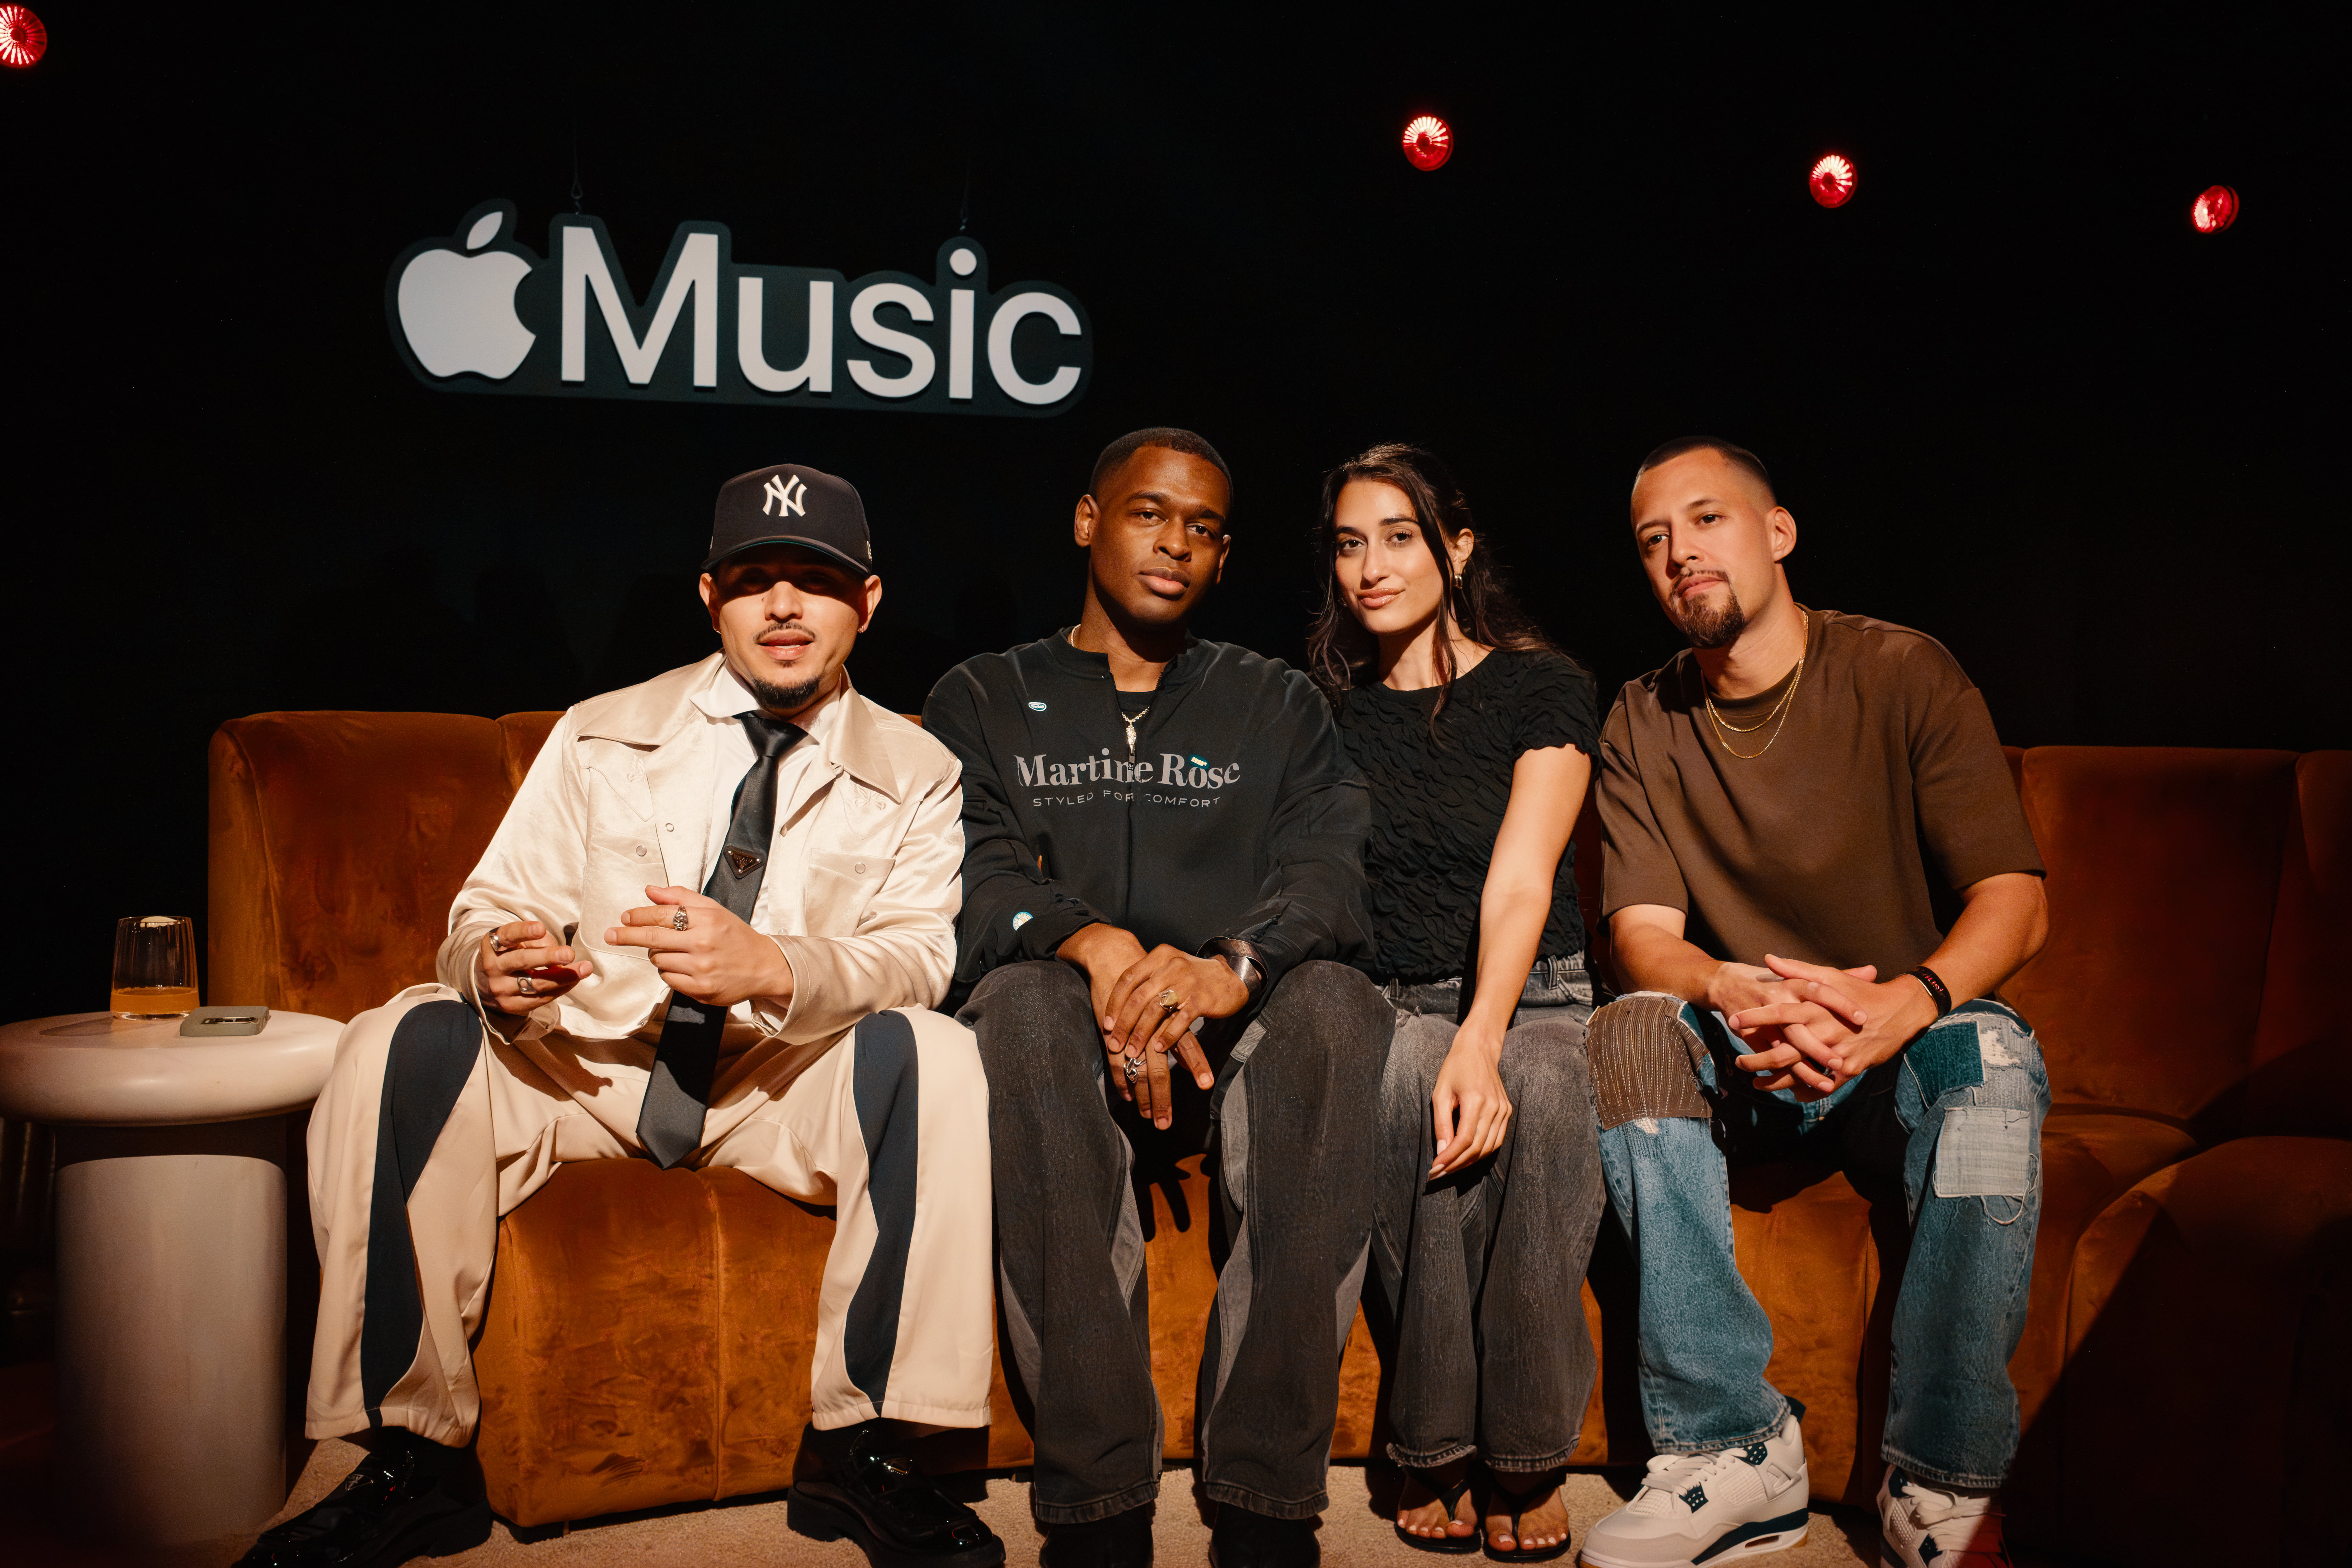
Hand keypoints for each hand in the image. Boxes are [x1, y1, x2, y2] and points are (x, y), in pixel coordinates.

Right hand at [474, 920, 592, 1015]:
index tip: (541, 928)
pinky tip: (574, 980)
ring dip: (563, 976)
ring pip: (535, 983)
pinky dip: (561, 988)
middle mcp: (494, 967)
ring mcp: (501, 989)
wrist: (487, 985)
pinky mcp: (512, 1005)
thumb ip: (537, 941)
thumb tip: (559, 952)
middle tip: (569, 953)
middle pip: (522, 960)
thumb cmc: (510, 955)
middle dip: (548, 956)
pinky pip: (541, 998)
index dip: (524, 932)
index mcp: (493, 946)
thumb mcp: (516, 942)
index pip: (507, 936)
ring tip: (584, 969)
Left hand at [606, 885, 793, 1008]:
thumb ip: (681, 897)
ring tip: (675, 950)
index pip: (662, 915)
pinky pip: (668, 979)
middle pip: (652, 938)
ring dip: (658, 954)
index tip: (625, 917)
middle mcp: (703, 944)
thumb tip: (650, 891)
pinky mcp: (700, 990)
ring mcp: (701, 969)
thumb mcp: (713, 909)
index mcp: (707, 920)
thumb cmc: (736, 935)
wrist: (763, 967)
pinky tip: (683, 966)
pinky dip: (669, 971)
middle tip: (611, 935)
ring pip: (659, 960)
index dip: (638, 915)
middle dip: (627, 935)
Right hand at [1057, 924, 1228, 1129]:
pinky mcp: (1112, 1035)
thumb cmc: (1145, 984)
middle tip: (1167, 1121)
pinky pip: (1117, 1065)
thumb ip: (1177, 1027)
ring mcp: (1129, 1034)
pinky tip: (1129, 1099)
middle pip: (1159, 1069)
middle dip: (1163, 1097)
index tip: (1206, 1086)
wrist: (1114, 961)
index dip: (1196, 1066)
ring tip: (1151, 1116)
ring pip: (1139, 1071)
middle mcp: (1150, 1028)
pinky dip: (1123, 1083)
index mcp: (1168, 1017)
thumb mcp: (1166, 1001)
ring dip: (1145, 1097)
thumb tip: (1188, 1053)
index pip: (1186, 1046)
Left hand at [1429, 1028, 1510, 1177]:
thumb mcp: (1440, 1092)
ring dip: (1469, 1162)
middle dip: (1457, 1164)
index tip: (1435, 1168)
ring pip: (1489, 1148)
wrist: (1479, 1049)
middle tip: (1439, 1173)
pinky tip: (1466, 1156)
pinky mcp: (1507, 1111)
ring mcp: (1504, 1110)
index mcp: (1476, 1101)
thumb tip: (1441, 1152)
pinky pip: (1496, 1140)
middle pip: (1477, 1148)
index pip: (1464, 1140)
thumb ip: (1441, 1123)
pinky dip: (1481, 1152)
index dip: (1450, 1158)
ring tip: (1450, 1168)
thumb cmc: (1455, 1068)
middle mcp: (1494, 1108)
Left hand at [1727, 954, 1939, 1098]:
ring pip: (1800, 1073)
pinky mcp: (1851, 1069)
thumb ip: (1797, 970)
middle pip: (1784, 1051)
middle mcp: (1824, 1032)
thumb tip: (1768, 958)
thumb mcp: (1830, 977)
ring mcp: (1838, 1053)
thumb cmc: (1862, 991)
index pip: (1780, 1013)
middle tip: (1738, 1063)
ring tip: (1756, 1084)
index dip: (1755, 1017)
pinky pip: (1825, 1085)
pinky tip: (1792, 1094)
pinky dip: (1807, 1091)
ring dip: (1776, 1081)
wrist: (1901, 1011)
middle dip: (1758, 1060)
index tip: (1732, 1020)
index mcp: (1817, 1008)